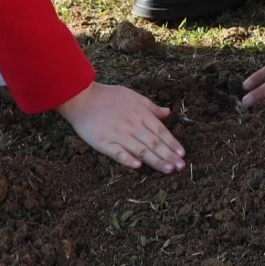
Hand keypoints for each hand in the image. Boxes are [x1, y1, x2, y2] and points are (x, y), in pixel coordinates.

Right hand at [57, 83, 185, 172]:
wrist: (81, 98)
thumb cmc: (108, 96)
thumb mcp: (132, 95)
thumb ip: (150, 106)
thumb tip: (167, 112)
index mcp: (139, 113)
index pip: (160, 130)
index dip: (172, 143)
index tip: (182, 154)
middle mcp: (131, 124)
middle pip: (153, 142)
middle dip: (168, 155)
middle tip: (181, 167)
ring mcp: (118, 134)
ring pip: (140, 149)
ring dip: (155, 160)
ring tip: (168, 169)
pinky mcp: (103, 142)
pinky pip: (118, 153)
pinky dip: (128, 159)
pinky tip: (139, 166)